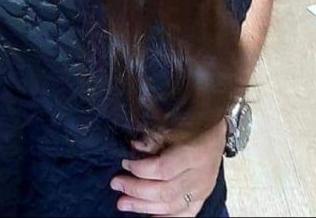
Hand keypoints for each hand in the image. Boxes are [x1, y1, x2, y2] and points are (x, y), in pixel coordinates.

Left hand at [110, 120, 225, 214]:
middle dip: (137, 190)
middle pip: (165, 191)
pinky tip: (148, 217)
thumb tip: (134, 147)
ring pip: (172, 206)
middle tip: (116, 184)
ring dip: (145, 207)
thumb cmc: (193, 123)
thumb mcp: (174, 123)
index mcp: (194, 155)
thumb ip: (155, 137)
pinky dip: (166, 217)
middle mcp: (200, 177)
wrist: (216, 131)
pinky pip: (185, 214)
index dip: (141, 169)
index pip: (163, 169)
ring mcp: (202, 190)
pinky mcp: (202, 198)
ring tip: (123, 204)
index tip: (124, 163)